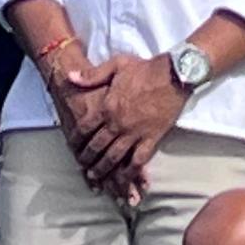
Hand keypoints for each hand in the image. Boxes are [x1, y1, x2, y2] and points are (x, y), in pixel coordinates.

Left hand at [58, 52, 184, 195]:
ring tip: (96, 177)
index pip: (85, 128)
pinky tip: (125, 179)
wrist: (174, 74)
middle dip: (87, 159)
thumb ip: (92, 75)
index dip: (76, 140)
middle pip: (97, 147)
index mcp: (107, 106)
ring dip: (103, 169)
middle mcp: (117, 123)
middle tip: (83, 168)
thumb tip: (70, 76)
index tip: (73, 147)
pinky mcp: (152, 138)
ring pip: (114, 157)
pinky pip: (138, 160)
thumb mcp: (116, 65)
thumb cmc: (145, 68)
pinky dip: (131, 172)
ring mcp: (134, 133)